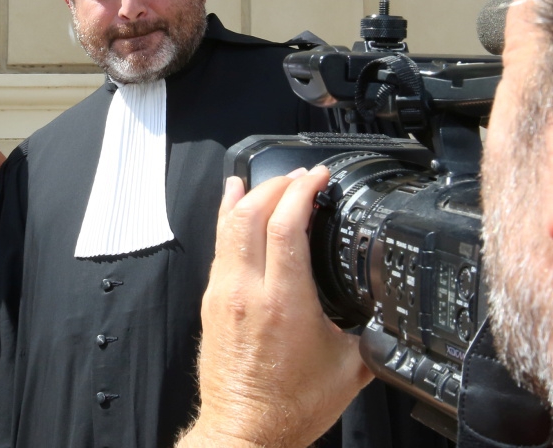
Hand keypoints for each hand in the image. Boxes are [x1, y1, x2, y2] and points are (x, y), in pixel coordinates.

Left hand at [181, 166, 372, 447]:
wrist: (245, 430)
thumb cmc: (289, 406)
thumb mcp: (349, 366)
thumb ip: (370, 330)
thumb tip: (387, 309)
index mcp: (283, 301)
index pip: (287, 224)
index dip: (302, 190)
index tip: (318, 177)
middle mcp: (246, 291)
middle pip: (250, 214)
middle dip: (276, 185)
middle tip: (299, 177)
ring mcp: (222, 294)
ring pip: (226, 227)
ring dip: (245, 196)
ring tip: (258, 178)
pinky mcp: (211, 303)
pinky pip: (219, 249)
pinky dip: (228, 222)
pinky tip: (234, 213)